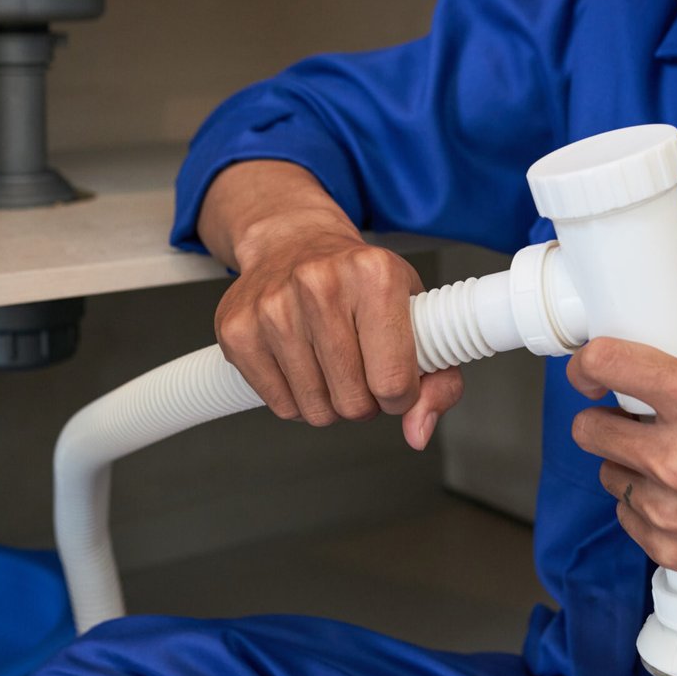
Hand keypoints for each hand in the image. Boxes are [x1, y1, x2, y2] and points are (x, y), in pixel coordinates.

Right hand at [214, 204, 462, 450]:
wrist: (295, 243)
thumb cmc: (362, 283)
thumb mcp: (417, 316)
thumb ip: (439, 381)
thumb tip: (418, 432)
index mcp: (375, 275)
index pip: (393, 381)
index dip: (400, 397)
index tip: (396, 380)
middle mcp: (320, 284)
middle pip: (353, 402)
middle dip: (365, 401)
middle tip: (362, 369)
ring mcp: (272, 307)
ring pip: (315, 410)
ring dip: (330, 401)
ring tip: (332, 363)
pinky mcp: (238, 330)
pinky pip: (280, 406)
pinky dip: (297, 398)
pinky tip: (302, 362)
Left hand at [566, 236, 676, 591]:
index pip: (607, 365)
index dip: (588, 363)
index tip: (592, 367)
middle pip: (589, 427)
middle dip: (605, 416)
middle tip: (634, 415)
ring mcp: (672, 510)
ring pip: (609, 472)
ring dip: (628, 462)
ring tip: (667, 456)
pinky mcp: (670, 548)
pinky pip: (627, 514)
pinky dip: (645, 504)